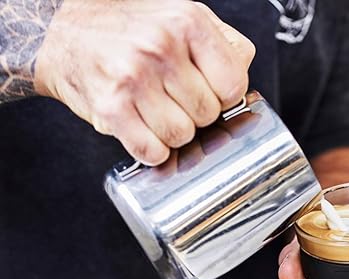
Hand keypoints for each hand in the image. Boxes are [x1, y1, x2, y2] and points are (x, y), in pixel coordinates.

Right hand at [34, 0, 254, 164]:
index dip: (224, 97)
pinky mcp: (110, 107)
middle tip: (174, 99)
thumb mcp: (183, 16)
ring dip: (173, 133)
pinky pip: (152, 152)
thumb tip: (245, 84)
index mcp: (188, 22)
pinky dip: (152, 150)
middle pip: (208, 114)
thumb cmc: (130, 29)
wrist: (62, 33)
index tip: (208, 91)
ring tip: (156, 110)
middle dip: (196, 114)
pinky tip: (143, 129)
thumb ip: (224, 46)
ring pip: (182, 136)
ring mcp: (133, 77)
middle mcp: (160, 47)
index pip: (234, 86)